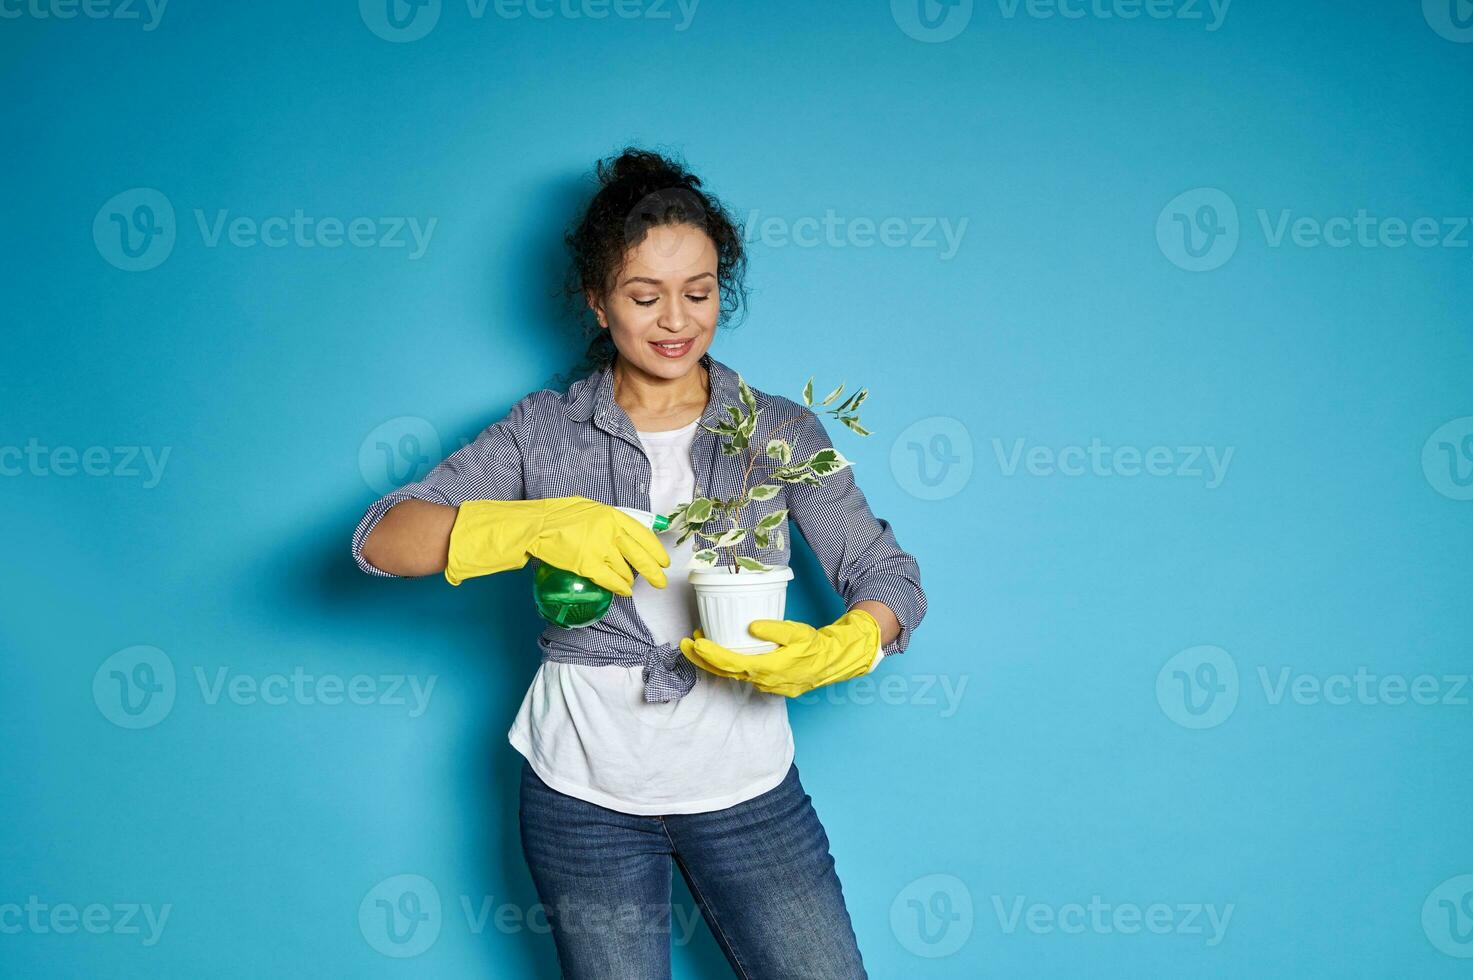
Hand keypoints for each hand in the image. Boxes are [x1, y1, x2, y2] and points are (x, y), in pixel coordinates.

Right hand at [445, 496, 669, 594]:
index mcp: (612, 515)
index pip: (643, 535)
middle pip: (640, 556)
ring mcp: (599, 548)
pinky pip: (610, 581)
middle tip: (660, 581)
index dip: (656, 551)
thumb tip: (625, 534)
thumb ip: (609, 521)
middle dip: (654, 572)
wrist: (534, 525)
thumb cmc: (559, 515)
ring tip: (629, 583)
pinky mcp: (587, 564)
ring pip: (624, 571)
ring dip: (628, 580)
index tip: (664, 561)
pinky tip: (623, 591)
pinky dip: (619, 588)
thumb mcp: (590, 509)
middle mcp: (610, 531)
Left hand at [678, 609, 880, 696]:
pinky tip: (722, 653)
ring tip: (698, 645)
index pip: (731, 663)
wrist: (832, 663)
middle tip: (684, 644)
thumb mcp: (797, 632)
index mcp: (768, 667)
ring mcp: (765, 685)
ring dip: (713, 662)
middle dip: (702, 659)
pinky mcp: (768, 684)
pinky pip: (742, 676)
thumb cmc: (815, 646)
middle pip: (724, 672)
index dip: (710, 654)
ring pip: (732, 675)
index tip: (695, 642)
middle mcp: (763, 680)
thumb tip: (751, 626)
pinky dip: (728, 665)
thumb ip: (774, 630)